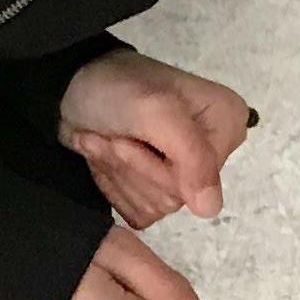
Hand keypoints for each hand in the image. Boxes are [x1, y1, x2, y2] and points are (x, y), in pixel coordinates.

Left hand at [57, 50, 255, 230]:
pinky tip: (105, 157)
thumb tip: (210, 209)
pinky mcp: (156, 190)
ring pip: (155, 206)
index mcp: (227, 125)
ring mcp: (185, 175)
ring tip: (104, 139)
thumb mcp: (156, 111)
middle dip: (132, 166)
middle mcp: (213, 153)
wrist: (71, 87)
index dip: (158, 165)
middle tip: (112, 135)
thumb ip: (191, 156)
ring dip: (117, 172)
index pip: (201, 179)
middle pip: (177, 196)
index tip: (130, 134)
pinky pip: (140, 213)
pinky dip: (113, 185)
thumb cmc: (115, 88)